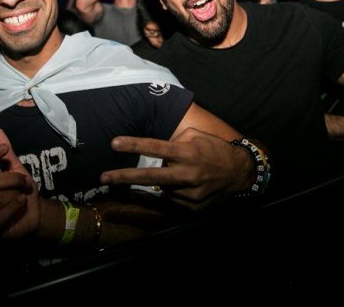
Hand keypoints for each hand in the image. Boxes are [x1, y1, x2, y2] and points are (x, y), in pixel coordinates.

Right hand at [0, 129, 41, 239]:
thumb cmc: (23, 193)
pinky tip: (22, 202)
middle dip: (14, 179)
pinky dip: (14, 207)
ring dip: (17, 195)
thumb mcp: (17, 170)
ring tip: (25, 196)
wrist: (36, 215)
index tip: (4, 149)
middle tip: (28, 181)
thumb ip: (7, 154)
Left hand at [100, 128, 252, 210]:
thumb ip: (174, 141)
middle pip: (149, 176)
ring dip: (165, 180)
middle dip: (124, 177)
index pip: (156, 147)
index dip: (134, 145)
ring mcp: (190, 193)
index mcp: (188, 152)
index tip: (115, 142)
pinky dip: (175, 191)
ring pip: (163, 187)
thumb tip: (156, 153)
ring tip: (184, 173)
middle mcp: (188, 173)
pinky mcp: (193, 207)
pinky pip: (173, 199)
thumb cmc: (214, 149)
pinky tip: (188, 185)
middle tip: (103, 177)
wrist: (239, 173)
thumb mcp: (196, 136)